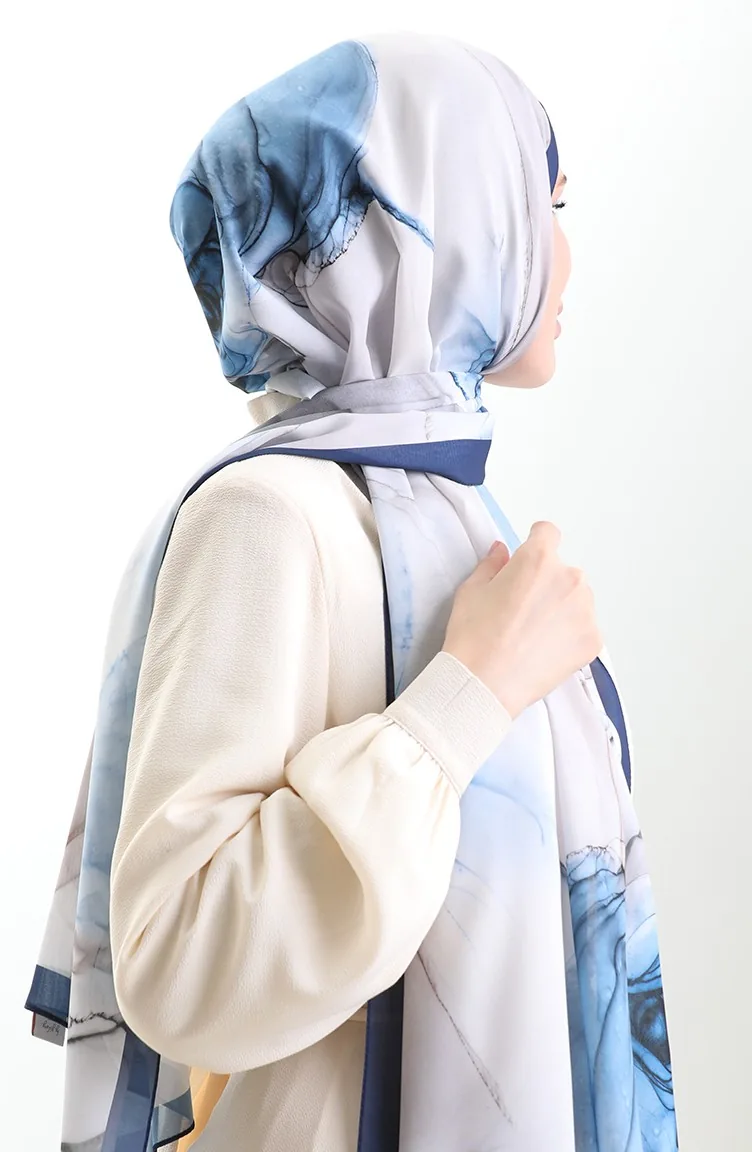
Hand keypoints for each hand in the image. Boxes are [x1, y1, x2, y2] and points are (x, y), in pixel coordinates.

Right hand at [442, 521, 601, 718]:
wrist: (484, 684)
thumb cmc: (474, 638)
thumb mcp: (471, 591)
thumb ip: (492, 564)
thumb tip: (502, 552)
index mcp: (537, 559)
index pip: (547, 533)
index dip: (536, 542)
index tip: (531, 557)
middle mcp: (568, 579)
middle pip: (562, 570)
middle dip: (547, 583)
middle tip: (522, 609)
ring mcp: (584, 610)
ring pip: (576, 599)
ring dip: (561, 608)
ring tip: (533, 633)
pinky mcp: (592, 639)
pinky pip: (584, 628)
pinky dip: (569, 635)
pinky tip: (544, 649)